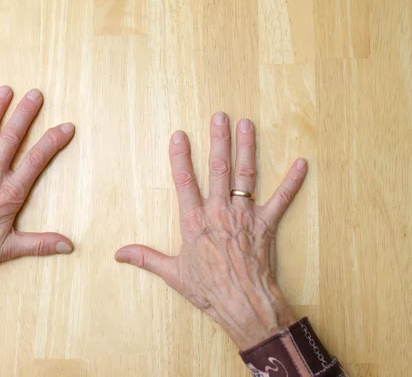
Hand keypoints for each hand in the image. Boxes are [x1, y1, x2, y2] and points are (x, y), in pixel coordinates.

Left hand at [0, 86, 74, 307]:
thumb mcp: (9, 249)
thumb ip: (40, 244)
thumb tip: (68, 247)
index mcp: (10, 192)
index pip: (37, 160)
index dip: (53, 141)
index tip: (66, 127)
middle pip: (11, 138)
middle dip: (25, 114)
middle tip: (35, 94)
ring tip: (5, 90)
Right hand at [115, 112, 306, 349]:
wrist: (244, 303)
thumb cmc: (209, 290)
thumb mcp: (173, 273)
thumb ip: (146, 258)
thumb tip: (118, 254)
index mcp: (194, 221)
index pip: (184, 181)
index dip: (180, 157)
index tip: (179, 135)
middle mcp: (219, 212)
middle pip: (219, 169)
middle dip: (219, 140)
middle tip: (220, 117)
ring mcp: (244, 216)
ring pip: (245, 175)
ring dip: (247, 148)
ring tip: (247, 125)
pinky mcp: (266, 224)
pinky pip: (281, 199)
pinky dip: (292, 181)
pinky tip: (301, 163)